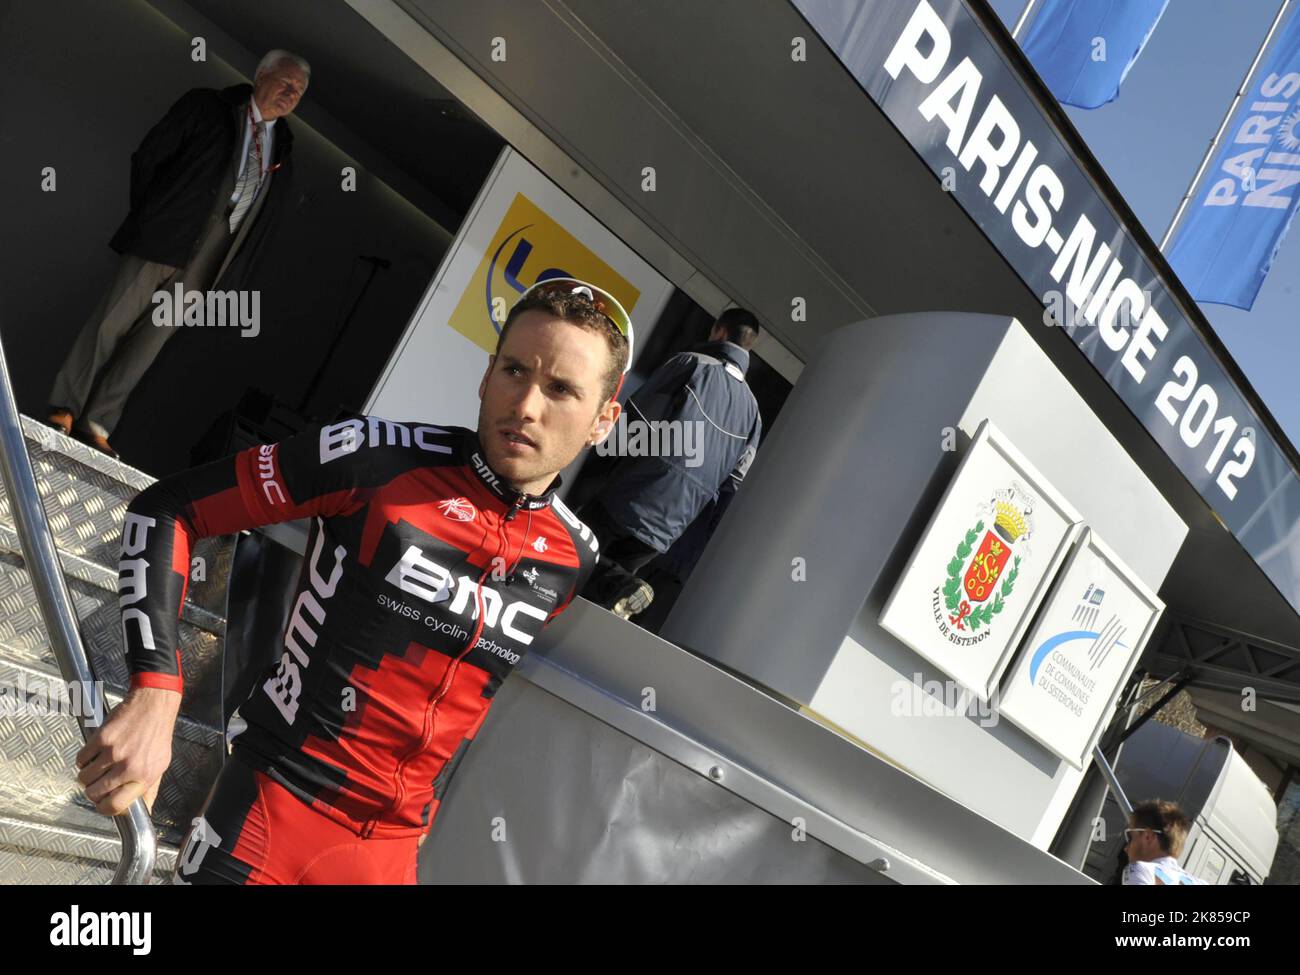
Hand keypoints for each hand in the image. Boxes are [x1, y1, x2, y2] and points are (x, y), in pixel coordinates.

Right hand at [75, 686, 181, 816]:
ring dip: (86, 776)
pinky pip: (80, 760)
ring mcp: (113, 753)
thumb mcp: (160, 765)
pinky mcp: (101, 739)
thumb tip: (143, 811)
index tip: (102, 803)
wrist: (154, 705)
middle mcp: (129, 767)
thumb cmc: (157, 734)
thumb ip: (149, 789)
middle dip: (92, 792)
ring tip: (97, 766)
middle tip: (98, 782)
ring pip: (84, 778)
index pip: (115, 806)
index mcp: (144, 777)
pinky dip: (83, 760)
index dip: (104, 808)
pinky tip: (95, 753)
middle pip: (94, 794)